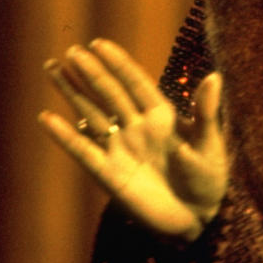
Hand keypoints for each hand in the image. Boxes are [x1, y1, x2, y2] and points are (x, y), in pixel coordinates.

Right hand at [39, 39, 226, 240]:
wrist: (197, 218)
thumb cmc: (208, 179)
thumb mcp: (210, 145)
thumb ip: (206, 112)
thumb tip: (215, 76)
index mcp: (162, 116)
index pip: (136, 83)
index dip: (118, 63)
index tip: (99, 44)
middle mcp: (137, 127)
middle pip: (109, 93)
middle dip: (91, 72)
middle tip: (72, 51)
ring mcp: (121, 149)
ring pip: (91, 114)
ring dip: (72, 92)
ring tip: (53, 68)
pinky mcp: (109, 175)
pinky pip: (83, 151)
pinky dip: (65, 135)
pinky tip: (47, 118)